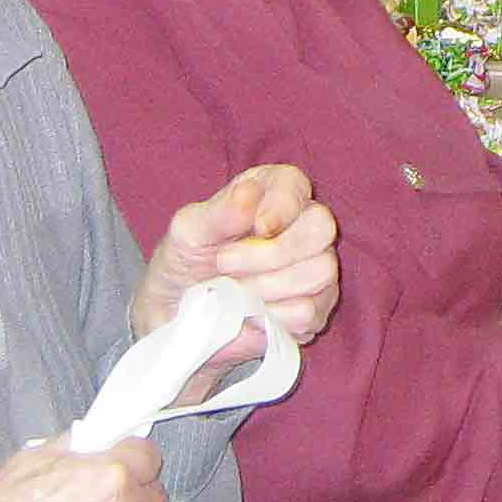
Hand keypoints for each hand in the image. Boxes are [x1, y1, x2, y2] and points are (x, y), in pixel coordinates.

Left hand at [136, 165, 339, 384]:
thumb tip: (249, 194)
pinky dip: (274, 316)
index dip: (283, 206)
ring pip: (320, 271)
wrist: (180, 313)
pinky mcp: (316, 307)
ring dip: (268, 287)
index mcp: (271, 191)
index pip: (296, 184)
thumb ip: (218, 213)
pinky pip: (310, 311)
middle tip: (226, 264)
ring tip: (235, 291)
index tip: (259, 228)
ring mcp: (317, 266)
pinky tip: (252, 313)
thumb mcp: (188, 233)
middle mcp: (303, 224)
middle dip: (273, 253)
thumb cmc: (187, 260)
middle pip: (321, 227)